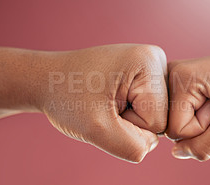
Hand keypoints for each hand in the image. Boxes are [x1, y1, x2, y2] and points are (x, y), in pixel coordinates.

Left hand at [36, 44, 167, 162]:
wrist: (48, 79)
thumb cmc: (66, 97)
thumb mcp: (96, 129)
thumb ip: (133, 147)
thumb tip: (153, 144)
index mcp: (148, 62)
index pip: (157, 121)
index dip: (128, 125)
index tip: (103, 107)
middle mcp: (155, 58)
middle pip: (160, 117)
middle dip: (130, 121)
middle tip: (103, 105)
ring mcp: (151, 65)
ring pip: (155, 114)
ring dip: (129, 117)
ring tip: (106, 101)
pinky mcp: (145, 73)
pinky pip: (148, 108)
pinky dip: (129, 111)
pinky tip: (111, 99)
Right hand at [166, 47, 209, 160]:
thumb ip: (204, 146)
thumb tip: (176, 153)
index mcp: (179, 76)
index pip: (175, 130)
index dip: (202, 129)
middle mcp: (170, 73)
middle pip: (172, 126)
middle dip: (199, 125)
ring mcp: (174, 77)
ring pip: (176, 121)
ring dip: (200, 120)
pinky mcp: (180, 82)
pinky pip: (181, 114)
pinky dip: (199, 114)